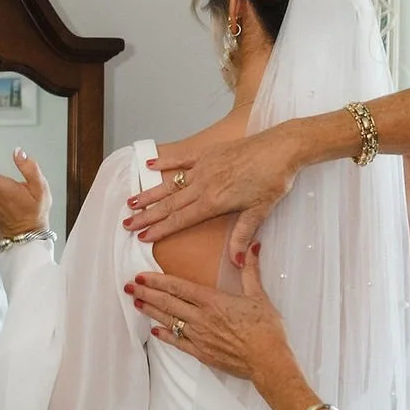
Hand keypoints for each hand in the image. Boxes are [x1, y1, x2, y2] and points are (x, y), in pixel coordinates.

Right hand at [124, 127, 304, 264]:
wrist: (283, 147)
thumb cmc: (274, 179)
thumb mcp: (260, 211)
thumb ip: (243, 235)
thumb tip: (238, 262)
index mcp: (214, 202)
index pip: (181, 219)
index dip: (160, 229)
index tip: (143, 236)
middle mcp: (204, 184)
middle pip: (169, 204)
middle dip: (147, 215)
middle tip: (127, 224)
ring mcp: (204, 167)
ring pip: (171, 184)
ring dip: (150, 193)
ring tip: (131, 202)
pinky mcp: (209, 153)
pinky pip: (182, 159)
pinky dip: (165, 162)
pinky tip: (150, 165)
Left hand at [127, 244, 290, 390]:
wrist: (268, 362)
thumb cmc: (266, 330)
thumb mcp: (259, 296)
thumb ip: (250, 270)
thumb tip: (251, 246)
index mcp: (213, 301)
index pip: (179, 287)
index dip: (158, 281)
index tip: (142, 276)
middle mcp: (201, 318)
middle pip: (168, 303)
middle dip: (146, 293)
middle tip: (129, 286)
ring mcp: (199, 337)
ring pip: (169, 321)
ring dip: (151, 311)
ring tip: (136, 303)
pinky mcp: (201, 353)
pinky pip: (178, 342)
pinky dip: (165, 335)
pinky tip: (155, 330)